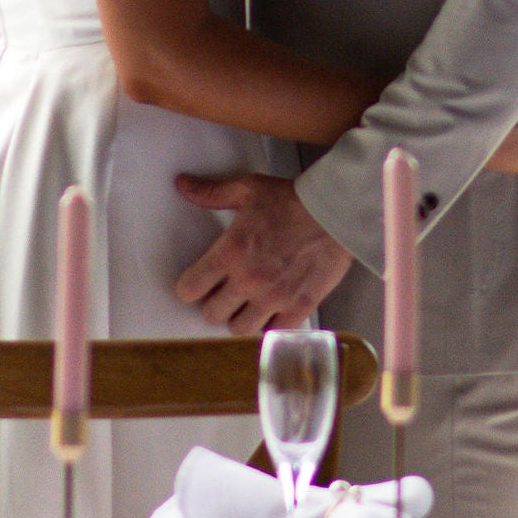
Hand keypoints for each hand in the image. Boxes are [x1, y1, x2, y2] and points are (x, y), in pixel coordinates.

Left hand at [173, 173, 352, 335]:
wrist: (335, 211)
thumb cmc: (291, 200)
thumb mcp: (247, 189)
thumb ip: (211, 192)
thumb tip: (182, 184)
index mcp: (229, 253)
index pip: (189, 289)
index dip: (191, 287)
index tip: (199, 283)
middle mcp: (247, 281)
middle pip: (211, 315)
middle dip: (214, 304)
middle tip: (225, 292)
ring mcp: (273, 298)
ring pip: (239, 329)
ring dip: (240, 318)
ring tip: (247, 304)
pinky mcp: (298, 307)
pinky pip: (273, 332)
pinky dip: (270, 325)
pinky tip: (272, 310)